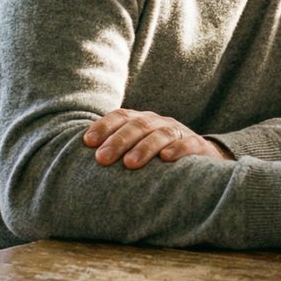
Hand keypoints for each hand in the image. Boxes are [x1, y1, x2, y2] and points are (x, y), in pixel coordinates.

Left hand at [82, 109, 230, 168]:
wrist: (203, 160)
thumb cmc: (159, 158)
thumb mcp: (137, 149)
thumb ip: (115, 151)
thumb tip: (77, 162)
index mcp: (142, 121)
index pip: (121, 116)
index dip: (104, 126)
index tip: (87, 142)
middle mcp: (159, 122)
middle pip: (138, 125)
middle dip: (118, 141)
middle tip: (102, 158)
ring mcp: (179, 133)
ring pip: (161, 134)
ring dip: (144, 148)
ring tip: (130, 164)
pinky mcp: (198, 146)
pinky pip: (188, 144)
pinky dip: (177, 150)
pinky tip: (166, 159)